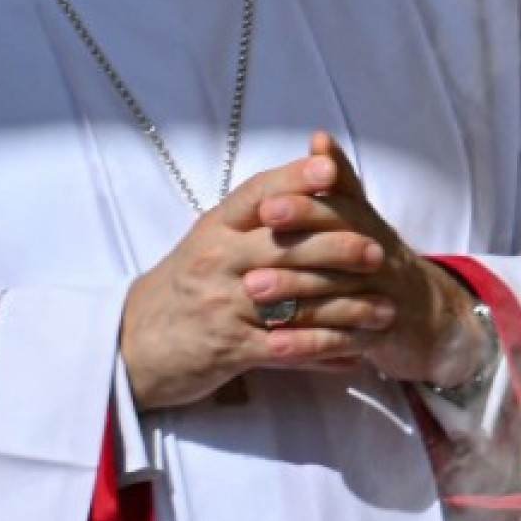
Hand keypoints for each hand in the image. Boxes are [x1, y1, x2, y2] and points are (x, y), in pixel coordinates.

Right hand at [118, 138, 396, 410]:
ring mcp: (221, 305)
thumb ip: (258, 212)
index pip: (257, 195)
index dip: (294, 179)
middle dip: (335, 248)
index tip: (330, 168)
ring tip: (386, 310)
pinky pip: (286, 347)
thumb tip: (317, 167)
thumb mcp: (213, 239)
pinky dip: (325, 350)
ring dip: (345, 307)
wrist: (134, 344)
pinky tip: (357, 353)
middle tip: (378, 251)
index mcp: (214, 228)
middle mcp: (216, 261)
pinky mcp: (228, 348)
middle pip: (283, 247)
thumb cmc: (188, 284)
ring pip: (293, 301)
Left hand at [269, 132, 490, 389]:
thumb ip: (338, 184)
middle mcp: (378, 255)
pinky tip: (274, 345)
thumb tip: (318, 137)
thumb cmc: (377, 261)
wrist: (426, 316)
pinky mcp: (379, 334)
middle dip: (295, 244)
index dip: (306, 205)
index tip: (268, 206)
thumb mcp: (361, 219)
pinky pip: (342, 339)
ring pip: (336, 290)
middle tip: (254, 250)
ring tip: (253, 289)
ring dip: (294, 290)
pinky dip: (308, 343)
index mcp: (366, 225)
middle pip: (338, 246)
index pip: (339, 207)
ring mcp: (381, 295)